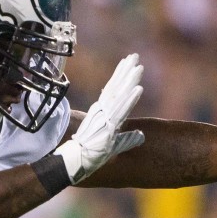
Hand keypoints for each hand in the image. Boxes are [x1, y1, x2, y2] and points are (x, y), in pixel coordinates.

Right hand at [55, 53, 144, 182]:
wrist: (76, 162)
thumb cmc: (92, 155)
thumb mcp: (114, 146)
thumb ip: (127, 139)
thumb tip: (141, 135)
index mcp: (102, 113)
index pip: (113, 90)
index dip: (120, 76)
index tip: (128, 63)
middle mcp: (102, 111)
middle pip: (116, 87)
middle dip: (125, 71)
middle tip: (134, 56)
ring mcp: (104, 117)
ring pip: (119, 95)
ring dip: (129, 80)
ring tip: (138, 66)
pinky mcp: (108, 126)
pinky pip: (121, 110)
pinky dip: (130, 99)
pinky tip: (138, 88)